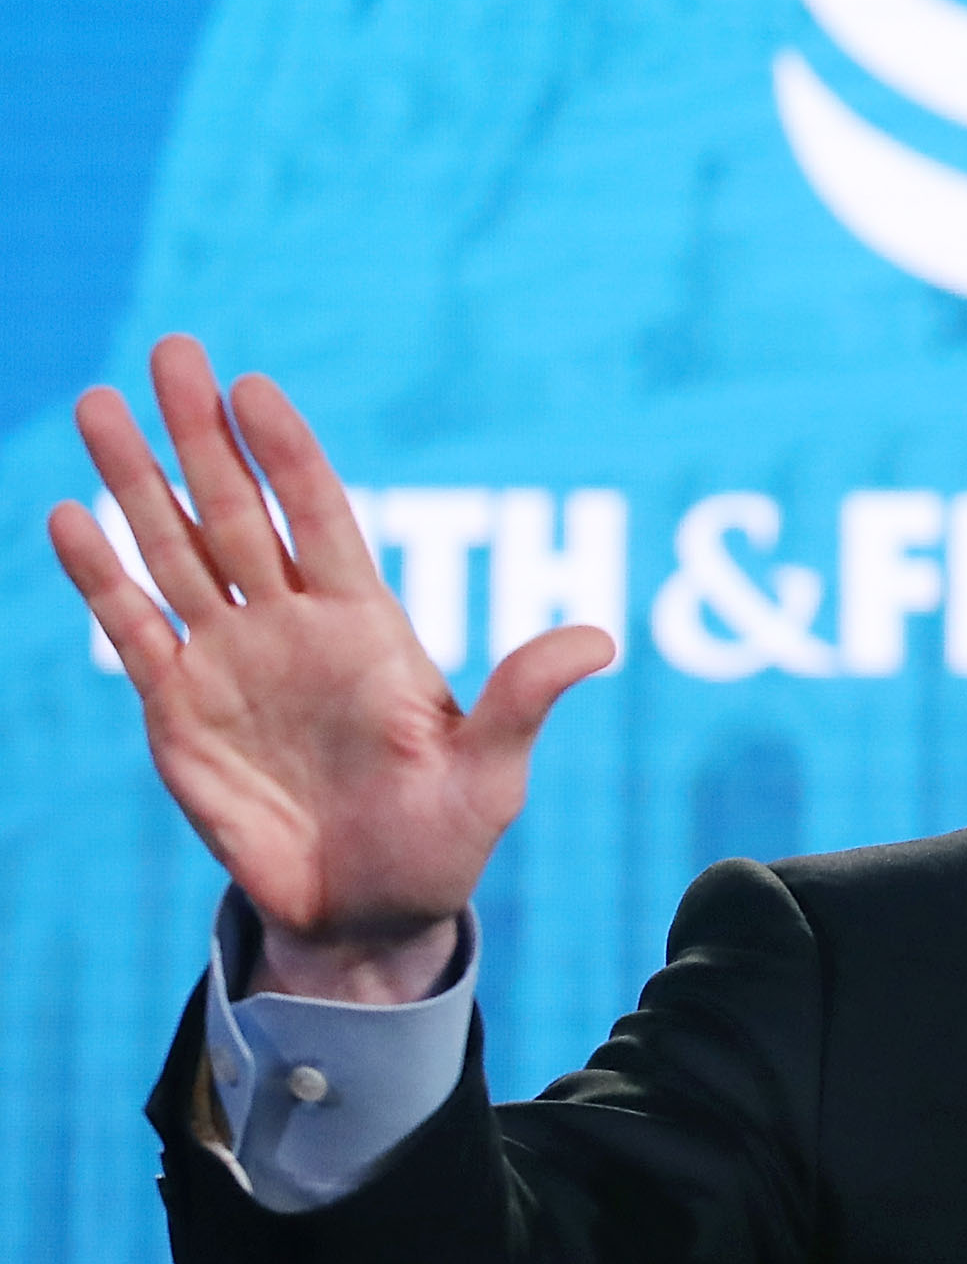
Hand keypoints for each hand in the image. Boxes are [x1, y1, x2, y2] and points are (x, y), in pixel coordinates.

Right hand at [45, 337, 611, 1002]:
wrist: (370, 913)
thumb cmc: (442, 841)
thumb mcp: (491, 772)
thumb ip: (524, 699)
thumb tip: (601, 641)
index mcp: (366, 626)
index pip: (320, 515)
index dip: (287, 453)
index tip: (253, 385)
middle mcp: (291, 627)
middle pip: (237, 512)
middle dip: (202, 435)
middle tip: (170, 350)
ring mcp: (230, 662)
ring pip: (175, 552)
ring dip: (136, 480)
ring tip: (98, 404)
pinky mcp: (179, 710)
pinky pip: (135, 629)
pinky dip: (100, 576)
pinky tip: (68, 515)